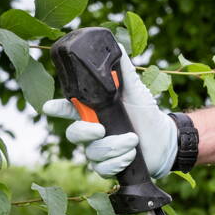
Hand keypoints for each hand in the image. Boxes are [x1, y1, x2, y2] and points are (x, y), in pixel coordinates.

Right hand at [43, 48, 178, 179]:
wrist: (166, 139)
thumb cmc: (147, 112)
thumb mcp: (135, 90)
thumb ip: (123, 71)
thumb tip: (116, 46)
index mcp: (94, 110)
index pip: (68, 108)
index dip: (56, 108)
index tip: (48, 107)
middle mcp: (92, 130)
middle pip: (73, 134)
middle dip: (85, 132)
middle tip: (101, 129)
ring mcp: (99, 149)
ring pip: (92, 152)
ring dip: (114, 147)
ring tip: (133, 140)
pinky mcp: (108, 165)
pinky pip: (102, 168)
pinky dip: (117, 162)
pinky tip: (130, 155)